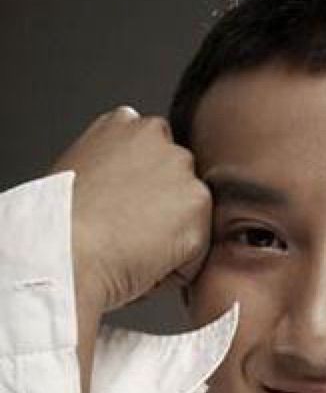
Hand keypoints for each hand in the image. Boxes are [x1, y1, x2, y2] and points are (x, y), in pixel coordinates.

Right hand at [52, 106, 211, 312]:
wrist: (65, 252)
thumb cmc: (59, 223)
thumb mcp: (80, 169)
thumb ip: (115, 163)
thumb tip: (127, 183)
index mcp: (128, 124)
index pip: (156, 156)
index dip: (144, 190)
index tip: (123, 208)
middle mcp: (161, 140)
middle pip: (180, 185)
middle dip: (164, 210)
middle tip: (128, 232)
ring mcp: (184, 171)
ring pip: (190, 219)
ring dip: (170, 239)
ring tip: (131, 248)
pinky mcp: (198, 206)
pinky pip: (196, 252)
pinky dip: (176, 268)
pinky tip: (144, 263)